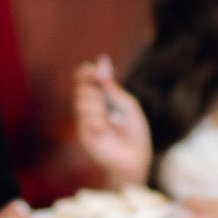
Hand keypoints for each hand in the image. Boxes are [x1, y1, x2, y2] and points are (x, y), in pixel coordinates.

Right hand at [72, 57, 152, 187]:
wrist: (136, 158)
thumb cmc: (135, 132)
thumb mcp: (128, 104)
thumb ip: (112, 86)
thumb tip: (101, 60)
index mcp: (102, 98)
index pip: (85, 78)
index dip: (86, 72)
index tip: (91, 70)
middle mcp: (92, 108)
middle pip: (82, 87)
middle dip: (93, 88)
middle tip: (107, 101)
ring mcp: (86, 121)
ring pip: (81, 101)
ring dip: (97, 106)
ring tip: (109, 119)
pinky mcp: (84, 133)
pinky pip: (84, 118)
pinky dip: (96, 120)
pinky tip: (103, 129)